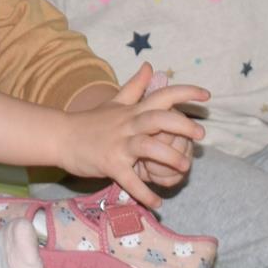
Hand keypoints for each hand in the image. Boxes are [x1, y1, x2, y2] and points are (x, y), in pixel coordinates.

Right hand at [57, 65, 207, 208]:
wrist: (60, 137)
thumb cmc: (90, 122)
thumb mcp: (114, 102)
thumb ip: (135, 86)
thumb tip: (150, 65)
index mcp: (132, 111)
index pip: (162, 95)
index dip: (185, 92)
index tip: (207, 95)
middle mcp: (128, 124)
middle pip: (158, 119)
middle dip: (182, 125)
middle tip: (200, 135)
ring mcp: (118, 144)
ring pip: (147, 147)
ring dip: (168, 158)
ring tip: (184, 168)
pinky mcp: (109, 164)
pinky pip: (129, 180)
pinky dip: (144, 192)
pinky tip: (157, 202)